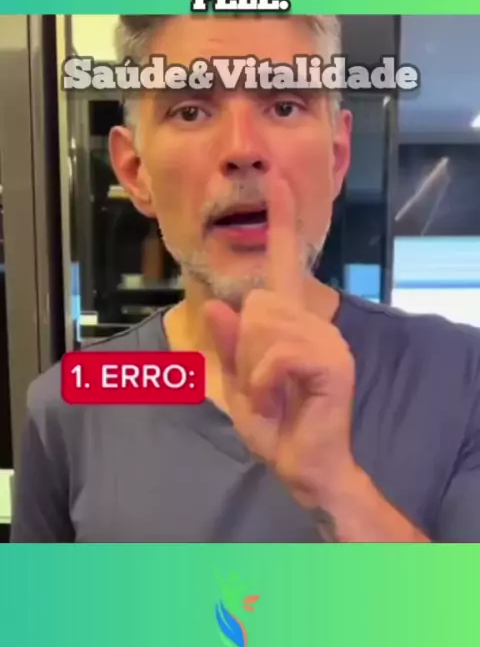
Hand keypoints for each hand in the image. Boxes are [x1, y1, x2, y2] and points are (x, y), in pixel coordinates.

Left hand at [203, 175, 356, 510]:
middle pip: (256, 303)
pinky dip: (263, 383)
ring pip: (263, 326)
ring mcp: (327, 338)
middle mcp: (314, 321)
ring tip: (274, 394)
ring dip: (253, 369)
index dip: (281, 220)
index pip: (286, 262)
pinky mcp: (333, 359)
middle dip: (245, 348)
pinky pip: (276, 353)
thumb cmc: (276, 426)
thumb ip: (229, 344)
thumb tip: (217, 304)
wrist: (305, 466)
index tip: (275, 180)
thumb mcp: (239, 383)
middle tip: (262, 384)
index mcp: (291, 322)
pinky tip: (278, 401)